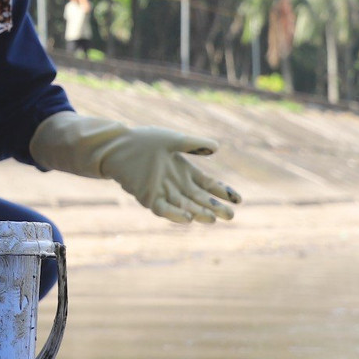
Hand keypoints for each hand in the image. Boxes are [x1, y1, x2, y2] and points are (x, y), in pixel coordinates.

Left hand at [29, 112, 240, 223]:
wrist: (120, 145)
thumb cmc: (146, 140)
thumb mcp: (174, 140)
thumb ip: (194, 144)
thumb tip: (217, 147)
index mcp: (185, 171)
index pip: (208, 185)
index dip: (223, 192)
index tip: (239, 199)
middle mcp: (176, 184)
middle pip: (200, 199)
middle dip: (216, 207)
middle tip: (231, 215)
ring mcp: (163, 192)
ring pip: (185, 206)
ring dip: (199, 213)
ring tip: (213, 217)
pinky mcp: (148, 197)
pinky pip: (164, 209)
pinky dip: (175, 214)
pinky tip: (188, 218)